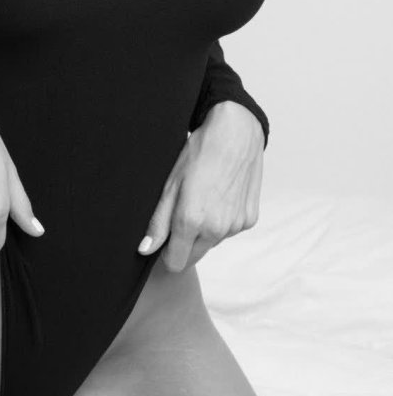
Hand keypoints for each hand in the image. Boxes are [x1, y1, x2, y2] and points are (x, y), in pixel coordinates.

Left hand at [137, 101, 263, 271]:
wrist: (235, 133)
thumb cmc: (199, 153)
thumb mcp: (170, 183)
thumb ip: (158, 222)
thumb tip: (146, 249)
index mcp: (192, 221)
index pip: (176, 262)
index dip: (166, 253)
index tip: (164, 240)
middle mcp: (216, 229)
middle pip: (194, 256)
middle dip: (184, 244)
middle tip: (181, 213)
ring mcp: (236, 225)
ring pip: (212, 242)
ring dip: (205, 230)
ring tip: (202, 198)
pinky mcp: (250, 219)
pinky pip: (230, 230)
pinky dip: (223, 220)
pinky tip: (219, 196)